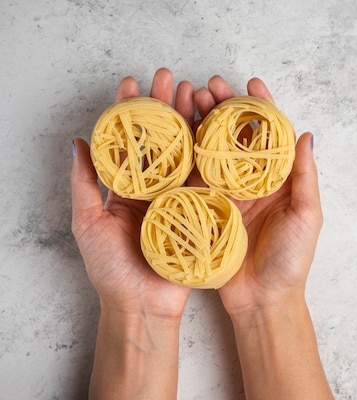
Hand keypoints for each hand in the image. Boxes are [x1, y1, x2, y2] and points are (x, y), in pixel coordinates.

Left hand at [71, 68, 195, 319]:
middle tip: (170, 77)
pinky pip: (209, 178)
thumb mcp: (88, 223)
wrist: (143, 306)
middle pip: (163, 139)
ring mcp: (181, 198)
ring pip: (188, 152)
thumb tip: (77, 143)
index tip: (133, 83)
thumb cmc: (110, 270)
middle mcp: (156, 188)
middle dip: (165, 106)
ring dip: (191, 121)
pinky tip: (217, 128)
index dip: (131, 110)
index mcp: (127, 188)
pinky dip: (213, 153)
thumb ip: (84, 183)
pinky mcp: (202, 210)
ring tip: (196, 92)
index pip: (130, 140)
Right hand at [191, 76, 322, 317]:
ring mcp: (227, 194)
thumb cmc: (291, 261)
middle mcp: (252, 182)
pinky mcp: (206, 209)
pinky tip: (176, 133)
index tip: (251, 83)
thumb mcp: (307, 216)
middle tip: (210, 86)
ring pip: (213, 150)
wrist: (263, 300)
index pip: (270, 135)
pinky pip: (195, 177)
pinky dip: (186, 155)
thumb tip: (306, 134)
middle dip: (225, 108)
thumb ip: (305, 177)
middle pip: (236, 136)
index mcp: (278, 181)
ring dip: (202, 123)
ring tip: (190, 99)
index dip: (261, 107)